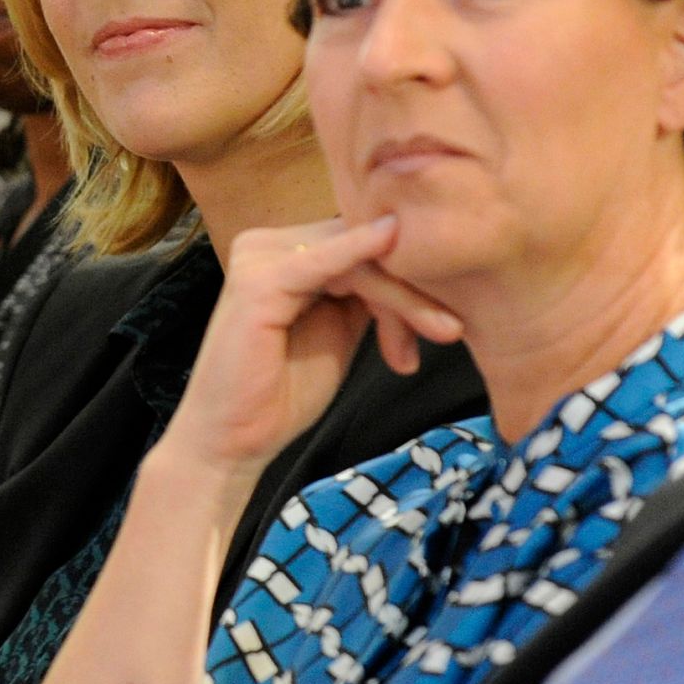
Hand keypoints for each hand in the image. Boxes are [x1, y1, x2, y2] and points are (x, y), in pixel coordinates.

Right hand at [160, 216, 462, 483]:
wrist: (233, 441)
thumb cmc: (281, 394)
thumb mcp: (340, 331)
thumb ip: (367, 294)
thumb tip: (420, 266)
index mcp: (283, 253)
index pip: (359, 241)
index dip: (406, 276)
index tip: (443, 325)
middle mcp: (266, 245)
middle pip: (361, 243)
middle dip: (411, 288)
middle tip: (450, 329)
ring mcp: (257, 258)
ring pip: (354, 255)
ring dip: (403, 294)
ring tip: (443, 331)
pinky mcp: (258, 281)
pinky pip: (325, 261)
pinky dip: (363, 256)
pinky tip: (395, 248)